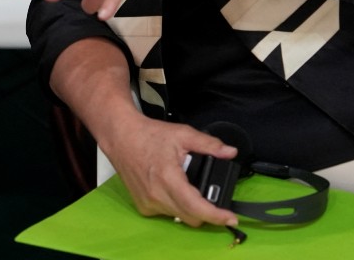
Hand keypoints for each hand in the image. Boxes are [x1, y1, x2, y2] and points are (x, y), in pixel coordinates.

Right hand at [105, 114, 238, 226]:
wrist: (121, 138)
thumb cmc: (148, 135)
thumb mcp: (182, 134)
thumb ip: (209, 144)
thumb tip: (230, 152)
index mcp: (169, 178)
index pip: (197, 207)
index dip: (217, 216)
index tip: (231, 218)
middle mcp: (157, 195)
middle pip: (192, 217)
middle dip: (206, 211)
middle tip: (210, 194)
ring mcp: (149, 203)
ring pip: (180, 217)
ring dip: (189, 207)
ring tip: (186, 184)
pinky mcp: (143, 206)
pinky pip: (167, 213)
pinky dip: (175, 206)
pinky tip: (172, 188)